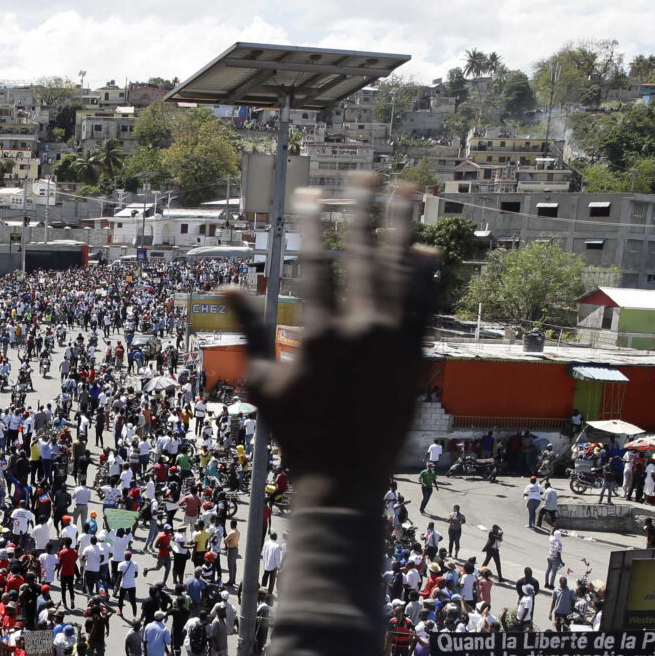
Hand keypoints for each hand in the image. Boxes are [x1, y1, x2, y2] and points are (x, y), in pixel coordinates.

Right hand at [222, 175, 431, 510]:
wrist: (343, 479)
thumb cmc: (296, 433)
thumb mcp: (260, 382)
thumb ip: (247, 330)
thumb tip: (226, 287)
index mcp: (319, 334)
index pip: (316, 263)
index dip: (313, 223)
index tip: (310, 193)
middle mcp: (361, 331)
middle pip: (364, 255)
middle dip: (365, 210)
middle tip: (367, 176)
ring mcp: (394, 343)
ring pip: (402, 272)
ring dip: (404, 229)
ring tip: (408, 193)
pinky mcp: (416, 359)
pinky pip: (426, 308)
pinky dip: (428, 278)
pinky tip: (428, 251)